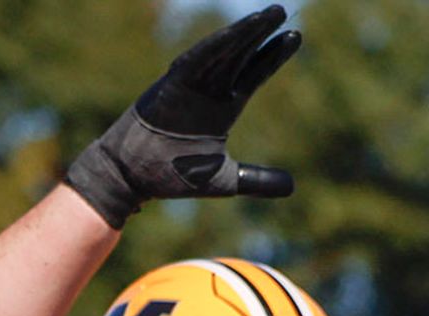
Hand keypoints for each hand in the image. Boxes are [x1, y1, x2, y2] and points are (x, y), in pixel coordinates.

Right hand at [60, 5, 300, 225]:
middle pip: (240, 55)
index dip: (272, 56)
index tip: (295, 37)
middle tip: (282, 11)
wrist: (133, 178)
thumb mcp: (227, 180)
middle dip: (261, 34)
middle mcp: (207, 90)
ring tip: (270, 14)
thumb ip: (258, 180)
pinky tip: (238, 33)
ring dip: (245, 32)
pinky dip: (216, 46)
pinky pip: (196, 60)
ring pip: (222, 52)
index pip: (252, 74)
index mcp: (222, 108)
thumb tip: (291, 186)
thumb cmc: (174, 175)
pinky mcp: (170, 86)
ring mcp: (188, 85)